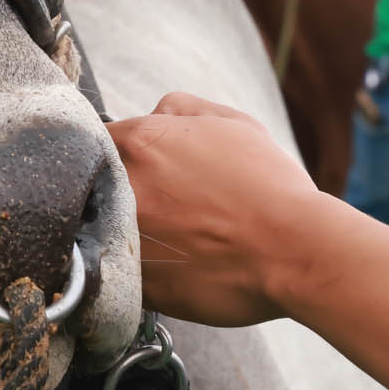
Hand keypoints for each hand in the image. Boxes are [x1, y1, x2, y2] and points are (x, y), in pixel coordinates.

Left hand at [106, 93, 326, 326]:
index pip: (97, 139)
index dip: (114, 154)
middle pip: (92, 183)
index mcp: (139, 141)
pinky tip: (170, 266)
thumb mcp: (233, 124)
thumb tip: (153, 111)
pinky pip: (118, 270)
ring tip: (167, 239)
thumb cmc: (270, 186)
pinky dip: (135, 266)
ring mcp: (124, 233)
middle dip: (115, 190)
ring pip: (101, 227)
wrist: (296, 252)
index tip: (136, 171)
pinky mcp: (135, 281)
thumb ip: (181, 108)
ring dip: (122, 229)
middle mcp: (123, 183)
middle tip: (154, 206)